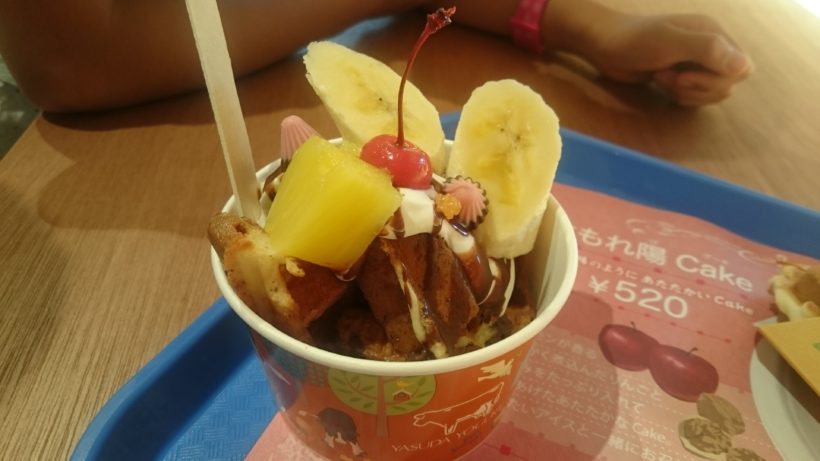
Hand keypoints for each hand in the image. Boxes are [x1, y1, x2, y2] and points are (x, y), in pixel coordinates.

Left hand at [590, 14, 751, 105]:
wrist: (605, 45)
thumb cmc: (635, 40)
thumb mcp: (671, 42)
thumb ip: (708, 50)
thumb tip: (744, 66)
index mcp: (714, 34)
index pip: (741, 68)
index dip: (717, 80)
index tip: (685, 76)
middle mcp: (710, 47)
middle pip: (727, 83)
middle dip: (697, 88)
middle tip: (669, 79)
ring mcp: (695, 63)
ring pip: (711, 92)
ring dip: (686, 93)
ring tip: (661, 78)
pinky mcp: (681, 76)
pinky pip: (695, 95)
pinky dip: (680, 96)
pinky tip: (660, 84)